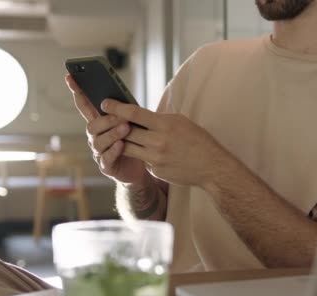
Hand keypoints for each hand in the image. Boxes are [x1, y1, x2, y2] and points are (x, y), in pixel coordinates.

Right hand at [65, 75, 148, 185]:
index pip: (85, 106)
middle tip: (122, 116)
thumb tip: (124, 99)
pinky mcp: (106, 166)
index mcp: (100, 124)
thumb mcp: (131, 124)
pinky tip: (122, 145)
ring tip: (126, 128)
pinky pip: (106, 158)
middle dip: (106, 120)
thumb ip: (125, 112)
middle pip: (92, 126)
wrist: (141, 168)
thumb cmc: (135, 142)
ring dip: (112, 133)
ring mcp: (99, 152)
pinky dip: (114, 150)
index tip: (70, 77)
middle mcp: (95, 137)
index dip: (77, 92)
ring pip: (99, 141)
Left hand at [101, 98, 234, 186]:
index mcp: (165, 125)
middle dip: (115, 124)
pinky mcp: (155, 171)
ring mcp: (155, 159)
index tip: (105, 103)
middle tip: (108, 119)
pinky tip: (152, 153)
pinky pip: (142, 160)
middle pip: (126, 131)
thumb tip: (139, 116)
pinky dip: (143, 154)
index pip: (133, 113)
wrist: (211, 167)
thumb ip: (159, 119)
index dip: (116, 107)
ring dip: (124, 141)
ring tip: (123, 135)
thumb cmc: (198, 141)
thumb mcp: (181, 122)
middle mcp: (158, 142)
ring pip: (128, 147)